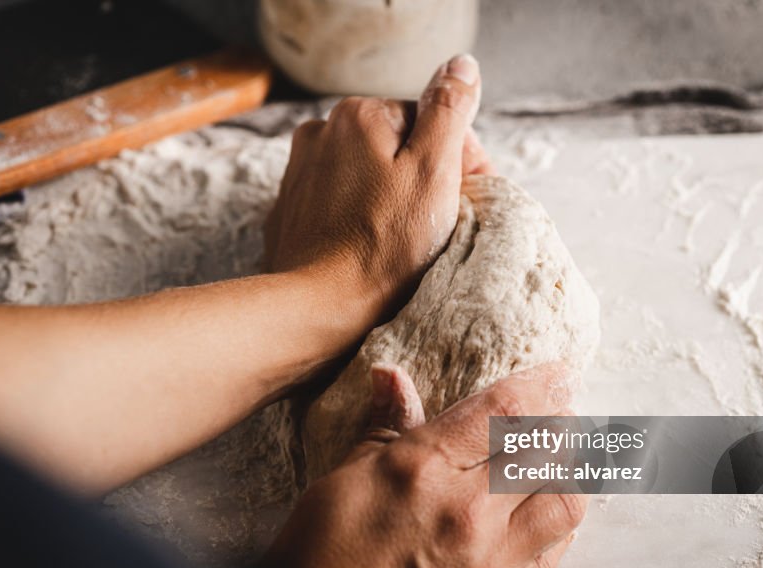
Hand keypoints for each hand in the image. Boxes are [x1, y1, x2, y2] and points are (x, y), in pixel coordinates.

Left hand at [264, 54, 493, 334]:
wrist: (318, 306)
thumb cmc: (384, 245)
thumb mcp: (432, 171)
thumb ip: (448, 110)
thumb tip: (461, 65)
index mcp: (359, 114)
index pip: (430, 122)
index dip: (461, 162)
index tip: (471, 199)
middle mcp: (321, 133)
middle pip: (397, 147)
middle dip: (425, 178)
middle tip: (442, 225)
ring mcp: (300, 173)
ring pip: (367, 175)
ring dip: (392, 197)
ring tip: (407, 241)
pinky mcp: (291, 212)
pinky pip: (340, 204)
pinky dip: (360, 219)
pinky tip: (374, 248)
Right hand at [264, 363, 586, 567]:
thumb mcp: (340, 483)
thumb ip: (381, 430)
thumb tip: (391, 377)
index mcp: (422, 469)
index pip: (503, 410)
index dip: (541, 386)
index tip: (561, 375)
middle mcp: (467, 510)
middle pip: (547, 449)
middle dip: (565, 422)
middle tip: (568, 412)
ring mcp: (490, 565)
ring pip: (566, 503)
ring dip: (574, 474)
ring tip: (570, 462)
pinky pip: (553, 559)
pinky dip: (562, 530)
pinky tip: (555, 520)